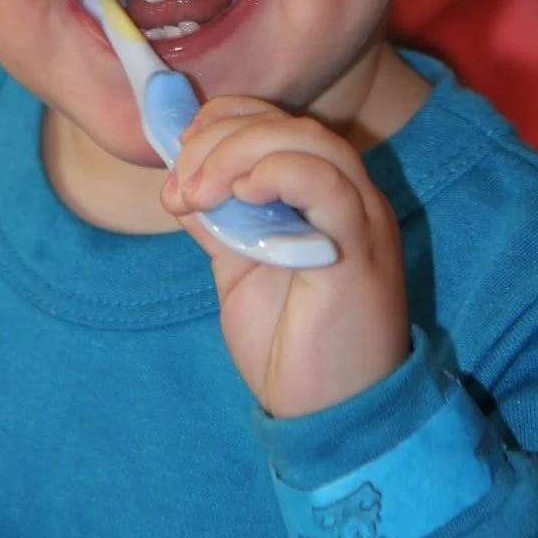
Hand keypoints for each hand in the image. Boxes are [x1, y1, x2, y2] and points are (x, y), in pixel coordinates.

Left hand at [162, 97, 408, 417]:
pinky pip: (328, 185)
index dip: (220, 122)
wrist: (331, 417)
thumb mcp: (239, 267)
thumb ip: (218, 220)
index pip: (273, 120)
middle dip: (218, 140)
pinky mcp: (361, 248)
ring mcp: (360, 216)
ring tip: (199, 194)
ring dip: (238, 154)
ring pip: (306, 141)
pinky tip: (244, 193)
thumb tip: (179, 179)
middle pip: (285, 124)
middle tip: (181, 188)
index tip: (177, 157)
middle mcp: (347, 193)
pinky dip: (281, 172)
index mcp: (319, 192)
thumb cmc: (290, 345)